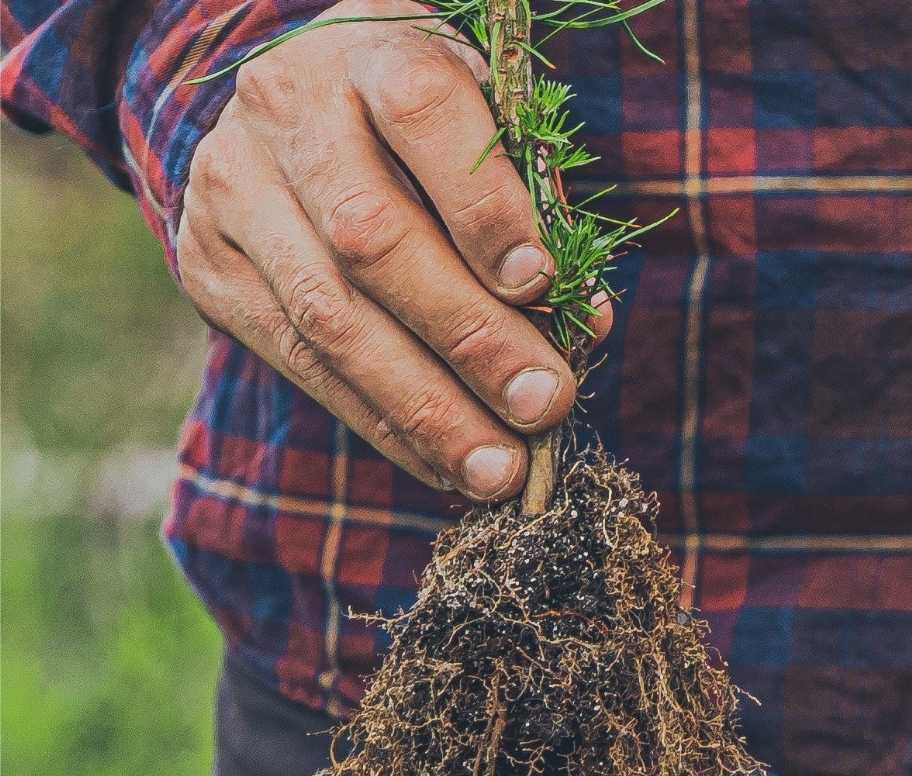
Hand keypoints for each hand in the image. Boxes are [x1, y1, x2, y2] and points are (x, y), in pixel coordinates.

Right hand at [173, 0, 609, 498]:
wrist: (295, 108)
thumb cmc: (427, 129)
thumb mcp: (486, 128)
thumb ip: (535, 211)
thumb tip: (584, 324)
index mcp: (370, 52)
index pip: (423, 114)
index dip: (484, 206)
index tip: (540, 283)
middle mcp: (286, 111)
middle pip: (372, 237)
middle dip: (469, 336)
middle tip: (544, 404)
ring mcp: (234, 189)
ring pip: (329, 315)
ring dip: (425, 407)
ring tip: (498, 469)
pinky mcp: (209, 266)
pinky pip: (300, 363)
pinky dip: (383, 424)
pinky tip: (444, 465)